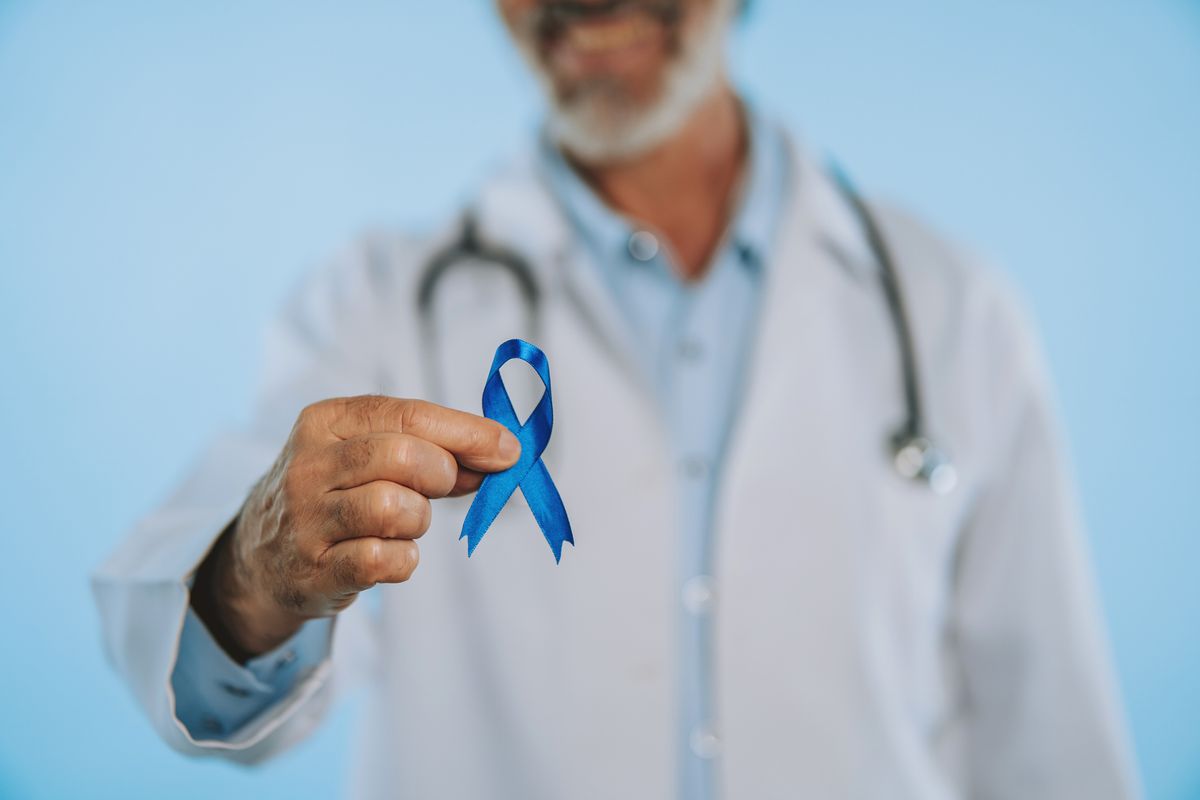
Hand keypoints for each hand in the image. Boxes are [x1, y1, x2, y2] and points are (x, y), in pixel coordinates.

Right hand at [191, 396, 519, 660]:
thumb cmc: (335, 493)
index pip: (407, 415)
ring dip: (418, 520)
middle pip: (402, 456)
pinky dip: (403, 559)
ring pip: (394, 508)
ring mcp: (306, 520)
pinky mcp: (312, 571)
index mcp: (325, 422)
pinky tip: (390, 555)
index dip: (466, 432)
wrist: (261, 557)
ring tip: (403, 522)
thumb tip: (501, 454)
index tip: (508, 449)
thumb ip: (431, 449)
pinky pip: (383, 560)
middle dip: (440, 474)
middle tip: (441, 487)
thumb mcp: (367, 453)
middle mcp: (308, 466)